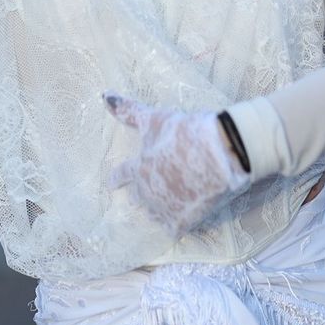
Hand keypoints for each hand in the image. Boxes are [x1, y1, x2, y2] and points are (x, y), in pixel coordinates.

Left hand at [104, 93, 251, 237]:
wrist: (220, 152)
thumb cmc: (185, 132)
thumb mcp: (155, 118)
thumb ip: (128, 110)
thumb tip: (103, 95)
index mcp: (138, 169)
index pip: (121, 175)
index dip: (117, 178)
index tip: (112, 183)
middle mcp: (146, 192)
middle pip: (137, 198)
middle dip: (140, 194)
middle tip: (144, 193)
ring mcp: (164, 209)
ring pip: (154, 214)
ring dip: (158, 209)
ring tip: (164, 207)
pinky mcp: (183, 221)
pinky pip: (173, 229)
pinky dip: (176, 224)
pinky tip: (180, 223)